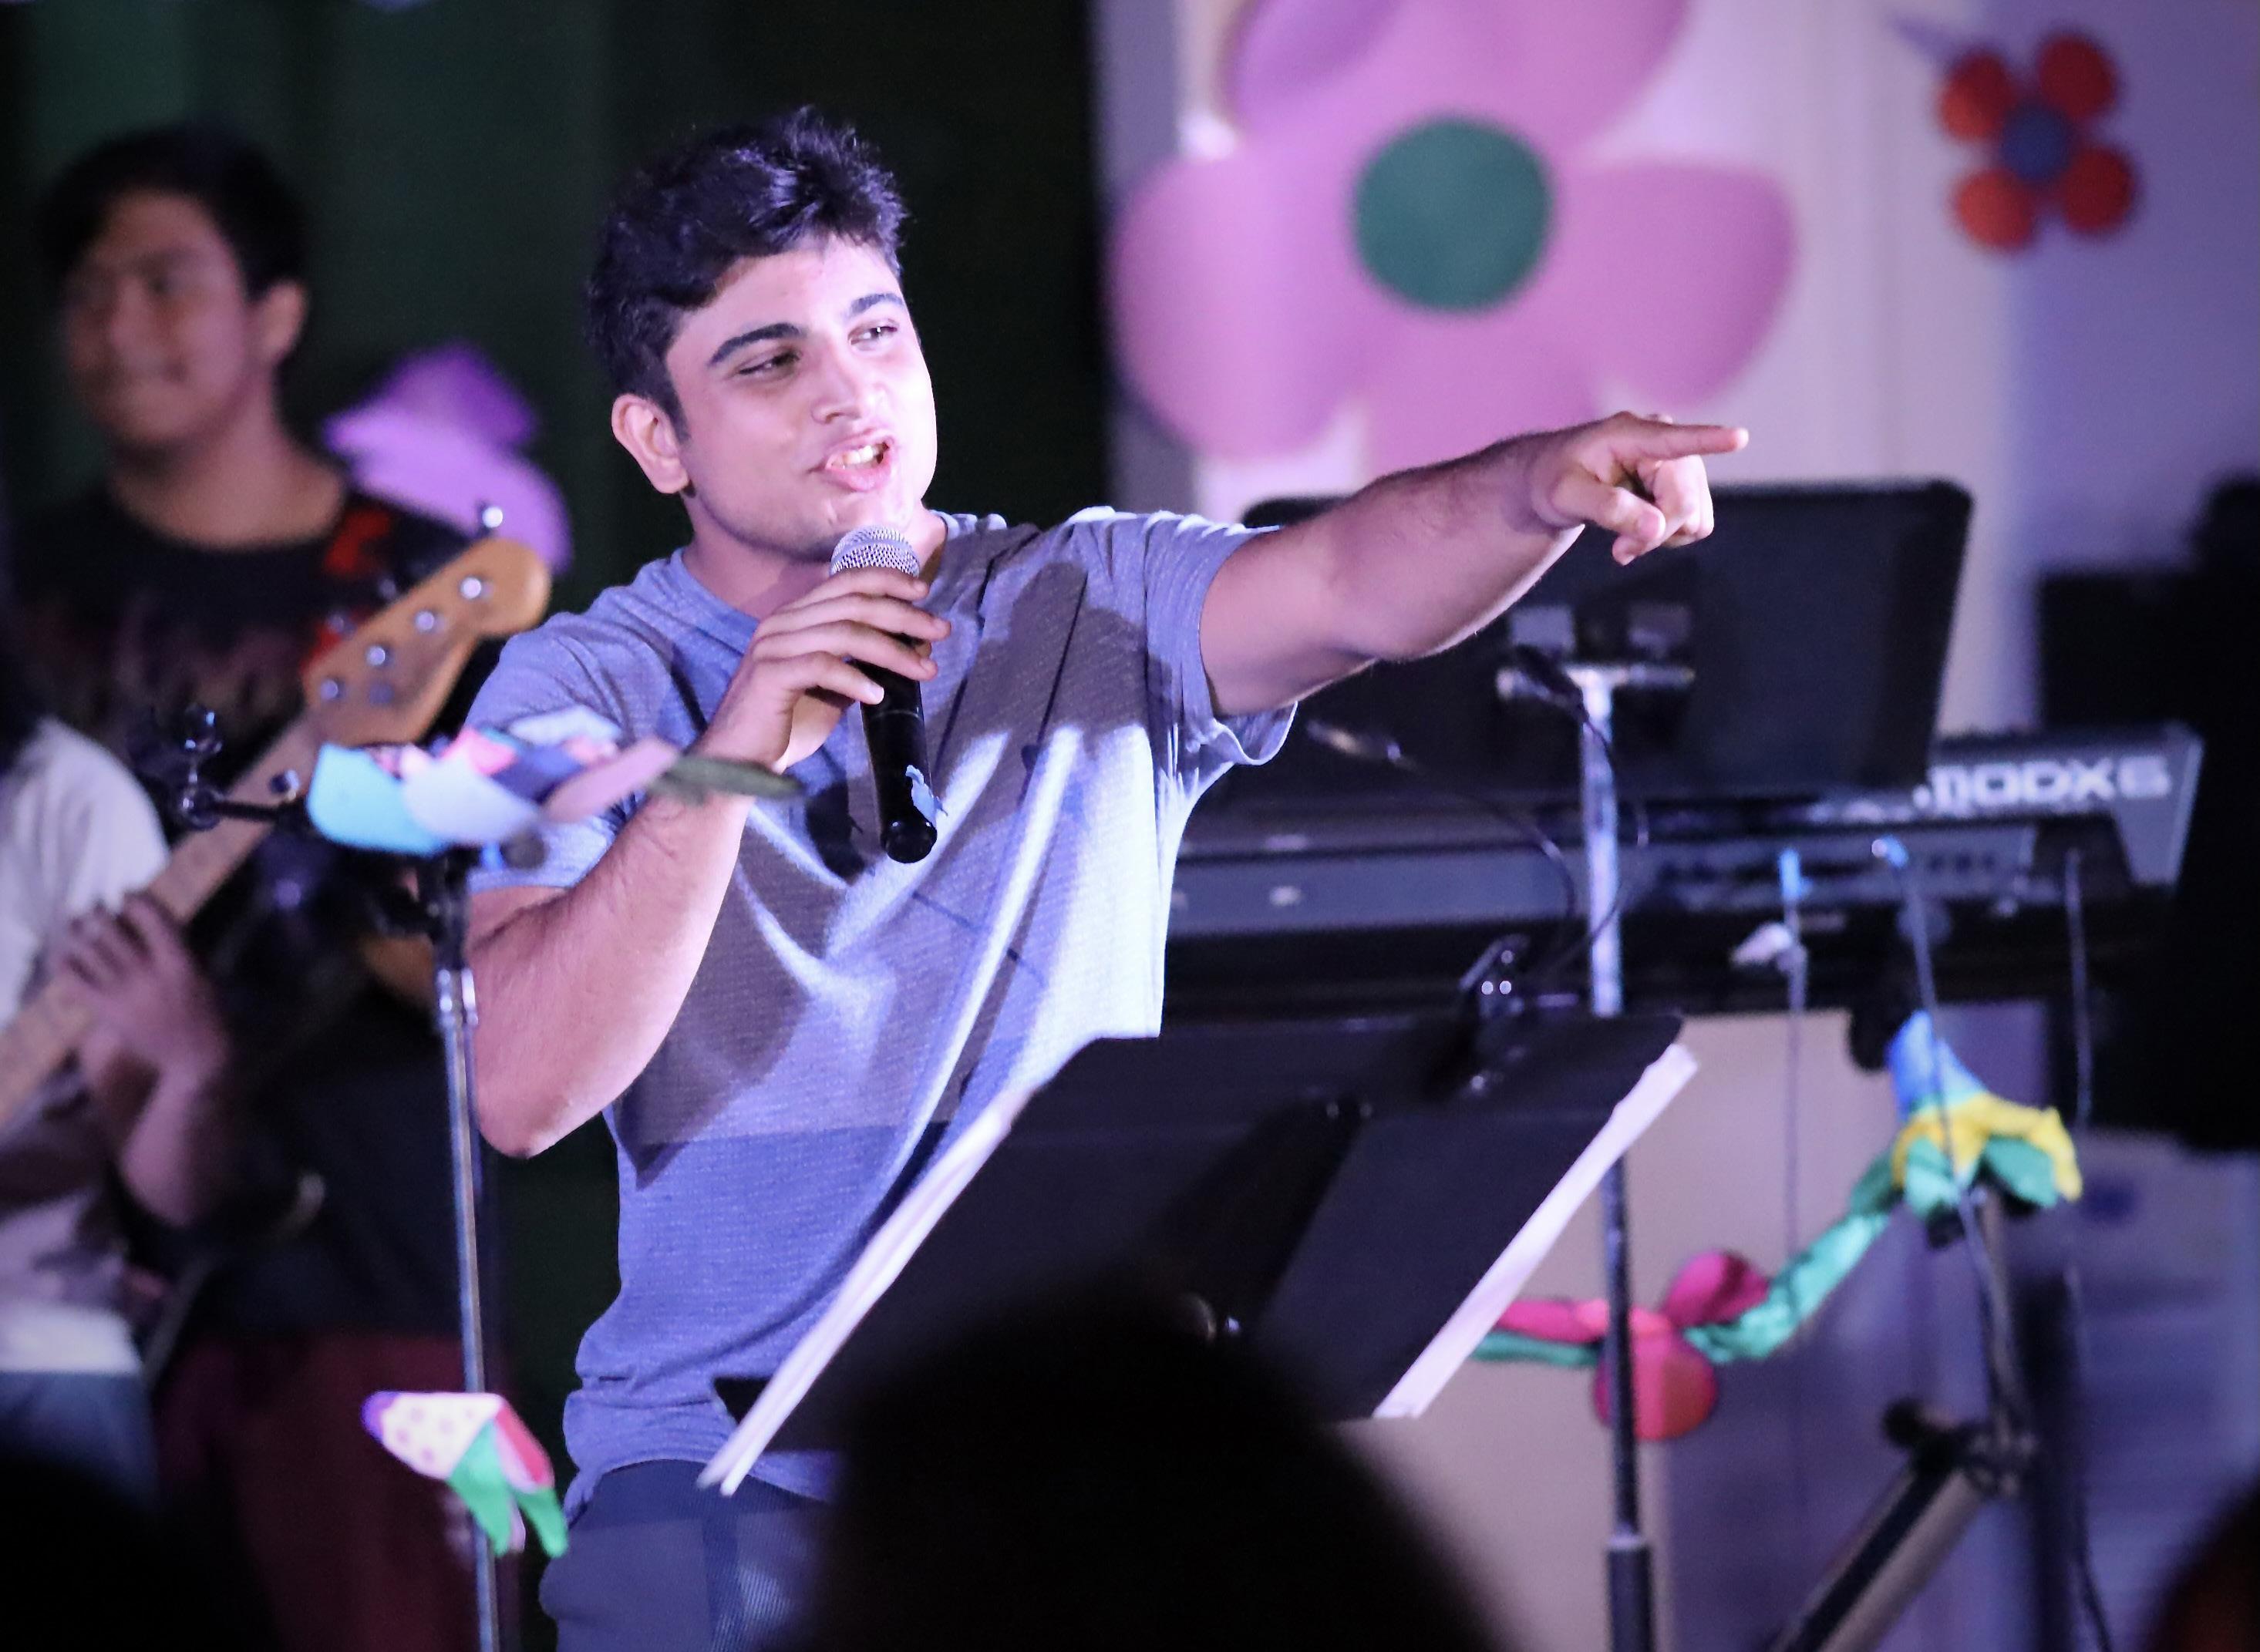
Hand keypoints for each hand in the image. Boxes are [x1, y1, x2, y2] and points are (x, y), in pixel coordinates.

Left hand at [57, 894, 229, 1084]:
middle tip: (94, 908)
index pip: (150, 917)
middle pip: (110, 930)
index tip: (126, 894)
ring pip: (88, 952)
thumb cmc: (206, 1008)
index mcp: (180, 962)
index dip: (133, 898)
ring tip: (75, 925)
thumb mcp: (201, 970)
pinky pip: (76, 983)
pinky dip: (65, 966)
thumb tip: (147, 914)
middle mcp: (150, 975)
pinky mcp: (109, 1012)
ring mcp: (126, 994)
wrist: (196, 1055)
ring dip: (77, 933)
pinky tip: (63, 955)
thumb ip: (177, 943)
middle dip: (97, 913)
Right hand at [697, 567, 949, 772]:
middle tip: (941, 630)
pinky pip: (821, 665)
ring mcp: (772, 645)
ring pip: (844, 632)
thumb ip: (863, 663)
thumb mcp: (834, 687)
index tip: (924, 592)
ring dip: (893, 651)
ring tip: (925, 671)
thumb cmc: (787, 724)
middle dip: (904, 615)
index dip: (887, 580)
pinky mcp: (769, 674)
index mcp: (795, 617)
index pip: (845, 581)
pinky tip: (877, 696)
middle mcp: (781, 622)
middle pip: (853, 603)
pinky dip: (855, 678)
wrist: (740, 760)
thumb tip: (915, 647)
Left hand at [1508, 411, 1747, 564]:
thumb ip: (1607, 509)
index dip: (1709, 440)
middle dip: (1655, 533)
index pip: (1676, 440)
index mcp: (1633, 434)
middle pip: (1684, 503)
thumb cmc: (1554, 481)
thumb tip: (1655, 528)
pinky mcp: (1688, 487)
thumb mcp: (1566, 496)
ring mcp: (1683, 466)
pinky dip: (1670, 537)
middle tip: (1619, 551)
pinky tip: (1642, 526)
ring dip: (1662, 537)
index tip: (1740, 437)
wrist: (1555, 482)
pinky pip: (1697, 525)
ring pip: (1696, 518)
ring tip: (1625, 534)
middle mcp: (1667, 444)